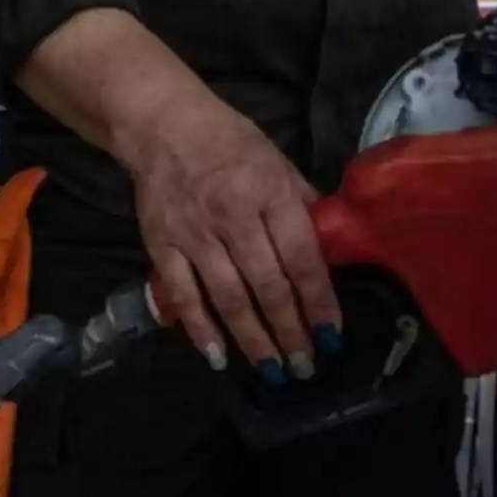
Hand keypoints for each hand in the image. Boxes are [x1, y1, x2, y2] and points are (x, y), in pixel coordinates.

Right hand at [128, 93, 343, 382]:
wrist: (163, 125)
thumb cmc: (230, 143)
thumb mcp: (278, 162)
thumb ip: (303, 205)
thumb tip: (333, 247)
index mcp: (270, 194)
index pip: (301, 258)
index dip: (319, 302)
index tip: (333, 336)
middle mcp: (234, 217)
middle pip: (267, 286)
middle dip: (290, 331)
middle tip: (306, 366)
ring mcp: (195, 234)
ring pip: (227, 298)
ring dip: (252, 339)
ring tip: (273, 370)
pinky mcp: (162, 245)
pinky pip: (183, 295)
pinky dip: (199, 329)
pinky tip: (217, 357)